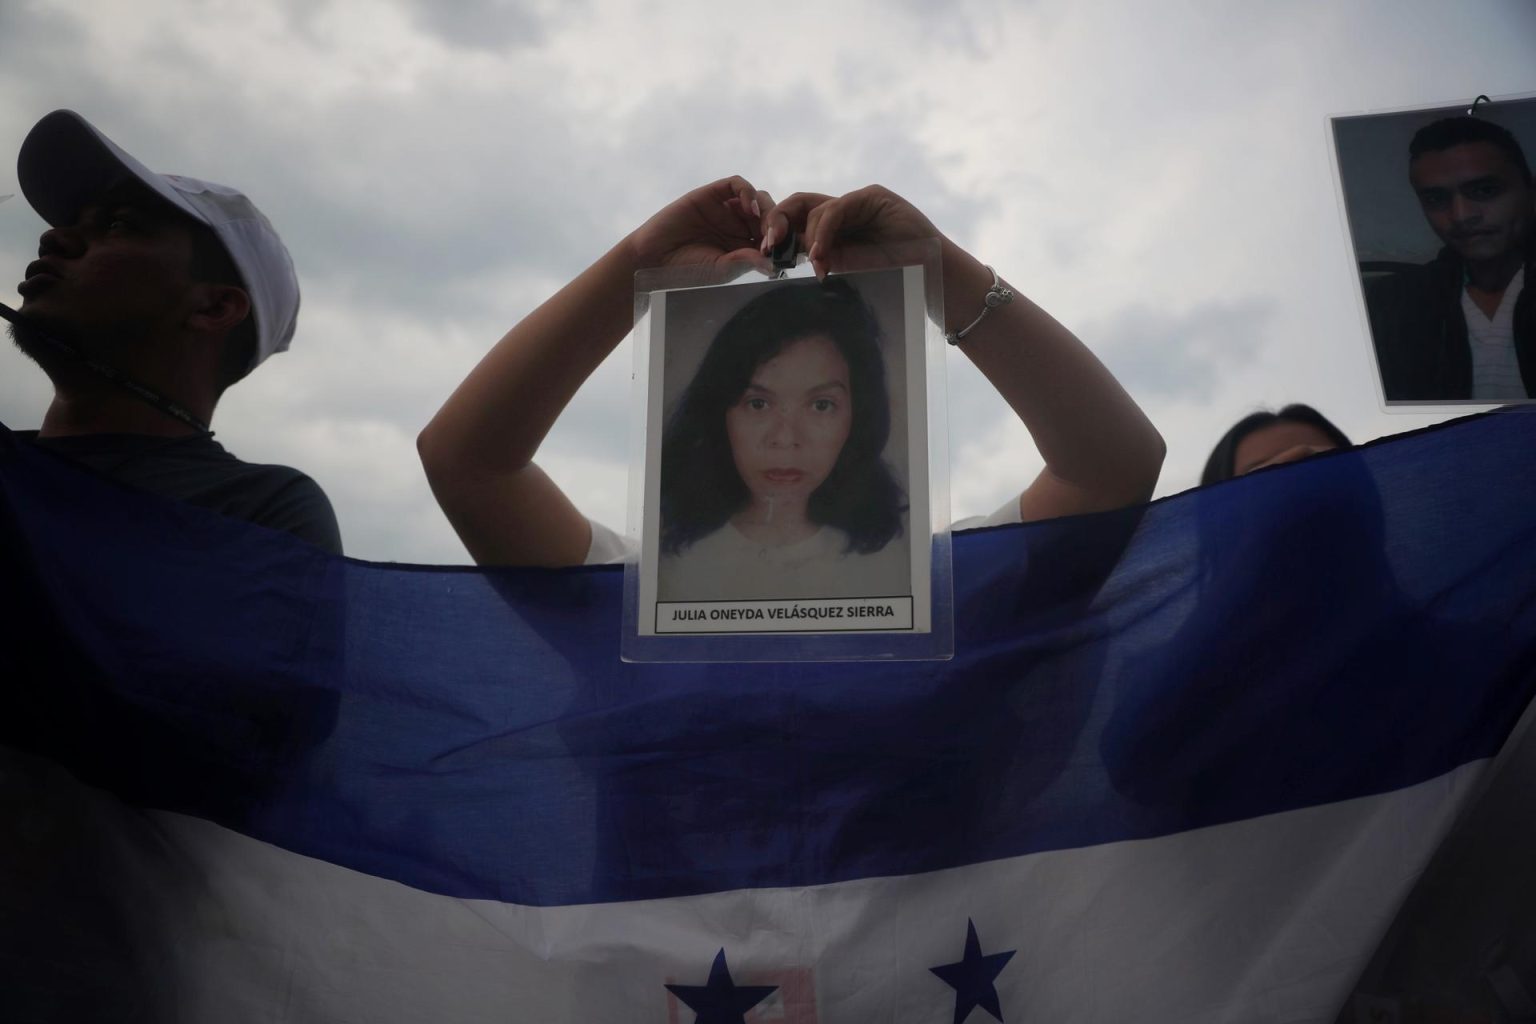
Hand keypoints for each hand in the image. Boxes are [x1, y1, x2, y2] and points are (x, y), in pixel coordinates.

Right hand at [629, 176, 773, 273]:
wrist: (654, 258)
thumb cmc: (686, 269)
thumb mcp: (722, 269)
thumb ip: (746, 262)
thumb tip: (774, 265)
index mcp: (745, 245)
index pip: (774, 236)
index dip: (783, 242)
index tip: (785, 253)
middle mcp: (739, 225)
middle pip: (771, 215)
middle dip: (779, 225)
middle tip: (776, 239)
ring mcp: (727, 208)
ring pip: (758, 198)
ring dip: (767, 209)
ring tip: (766, 227)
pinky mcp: (713, 194)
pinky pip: (737, 184)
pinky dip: (748, 192)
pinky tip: (751, 208)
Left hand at [762, 185, 940, 278]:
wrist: (933, 274)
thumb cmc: (895, 276)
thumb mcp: (849, 267)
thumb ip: (825, 257)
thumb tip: (787, 258)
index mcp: (836, 226)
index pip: (798, 218)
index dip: (778, 231)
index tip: (764, 253)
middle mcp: (845, 209)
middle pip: (799, 205)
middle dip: (778, 223)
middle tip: (769, 247)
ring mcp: (860, 200)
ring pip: (817, 210)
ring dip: (809, 239)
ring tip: (816, 265)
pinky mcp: (874, 198)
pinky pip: (838, 210)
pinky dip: (824, 233)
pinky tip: (821, 255)